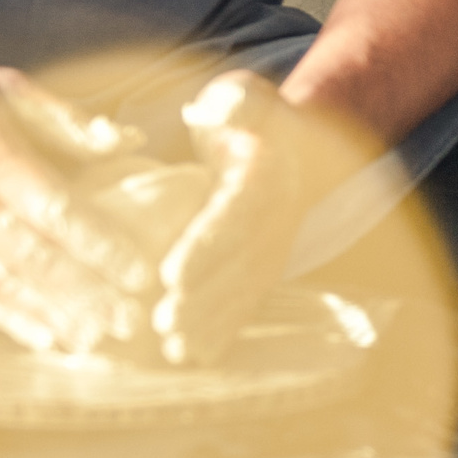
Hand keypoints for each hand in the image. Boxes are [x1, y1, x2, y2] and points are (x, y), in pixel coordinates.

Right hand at [0, 62, 173, 357]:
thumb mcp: (0, 86)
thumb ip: (65, 118)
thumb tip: (128, 141)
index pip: (52, 209)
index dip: (96, 245)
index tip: (136, 272)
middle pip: (33, 257)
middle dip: (87, 292)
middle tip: (132, 320)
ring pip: (6, 285)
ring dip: (57, 315)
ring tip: (101, 338)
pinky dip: (13, 321)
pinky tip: (50, 339)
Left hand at [152, 71, 352, 366]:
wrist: (294, 150)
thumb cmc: (250, 120)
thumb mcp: (242, 98)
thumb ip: (236, 104)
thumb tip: (222, 111)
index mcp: (264, 179)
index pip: (234, 216)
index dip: (204, 248)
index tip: (171, 275)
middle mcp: (275, 222)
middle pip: (238, 266)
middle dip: (203, 299)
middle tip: (163, 323)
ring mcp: (272, 252)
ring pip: (242, 294)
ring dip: (210, 325)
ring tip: (173, 349)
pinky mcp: (262, 272)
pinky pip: (245, 306)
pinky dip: (221, 334)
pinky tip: (192, 359)